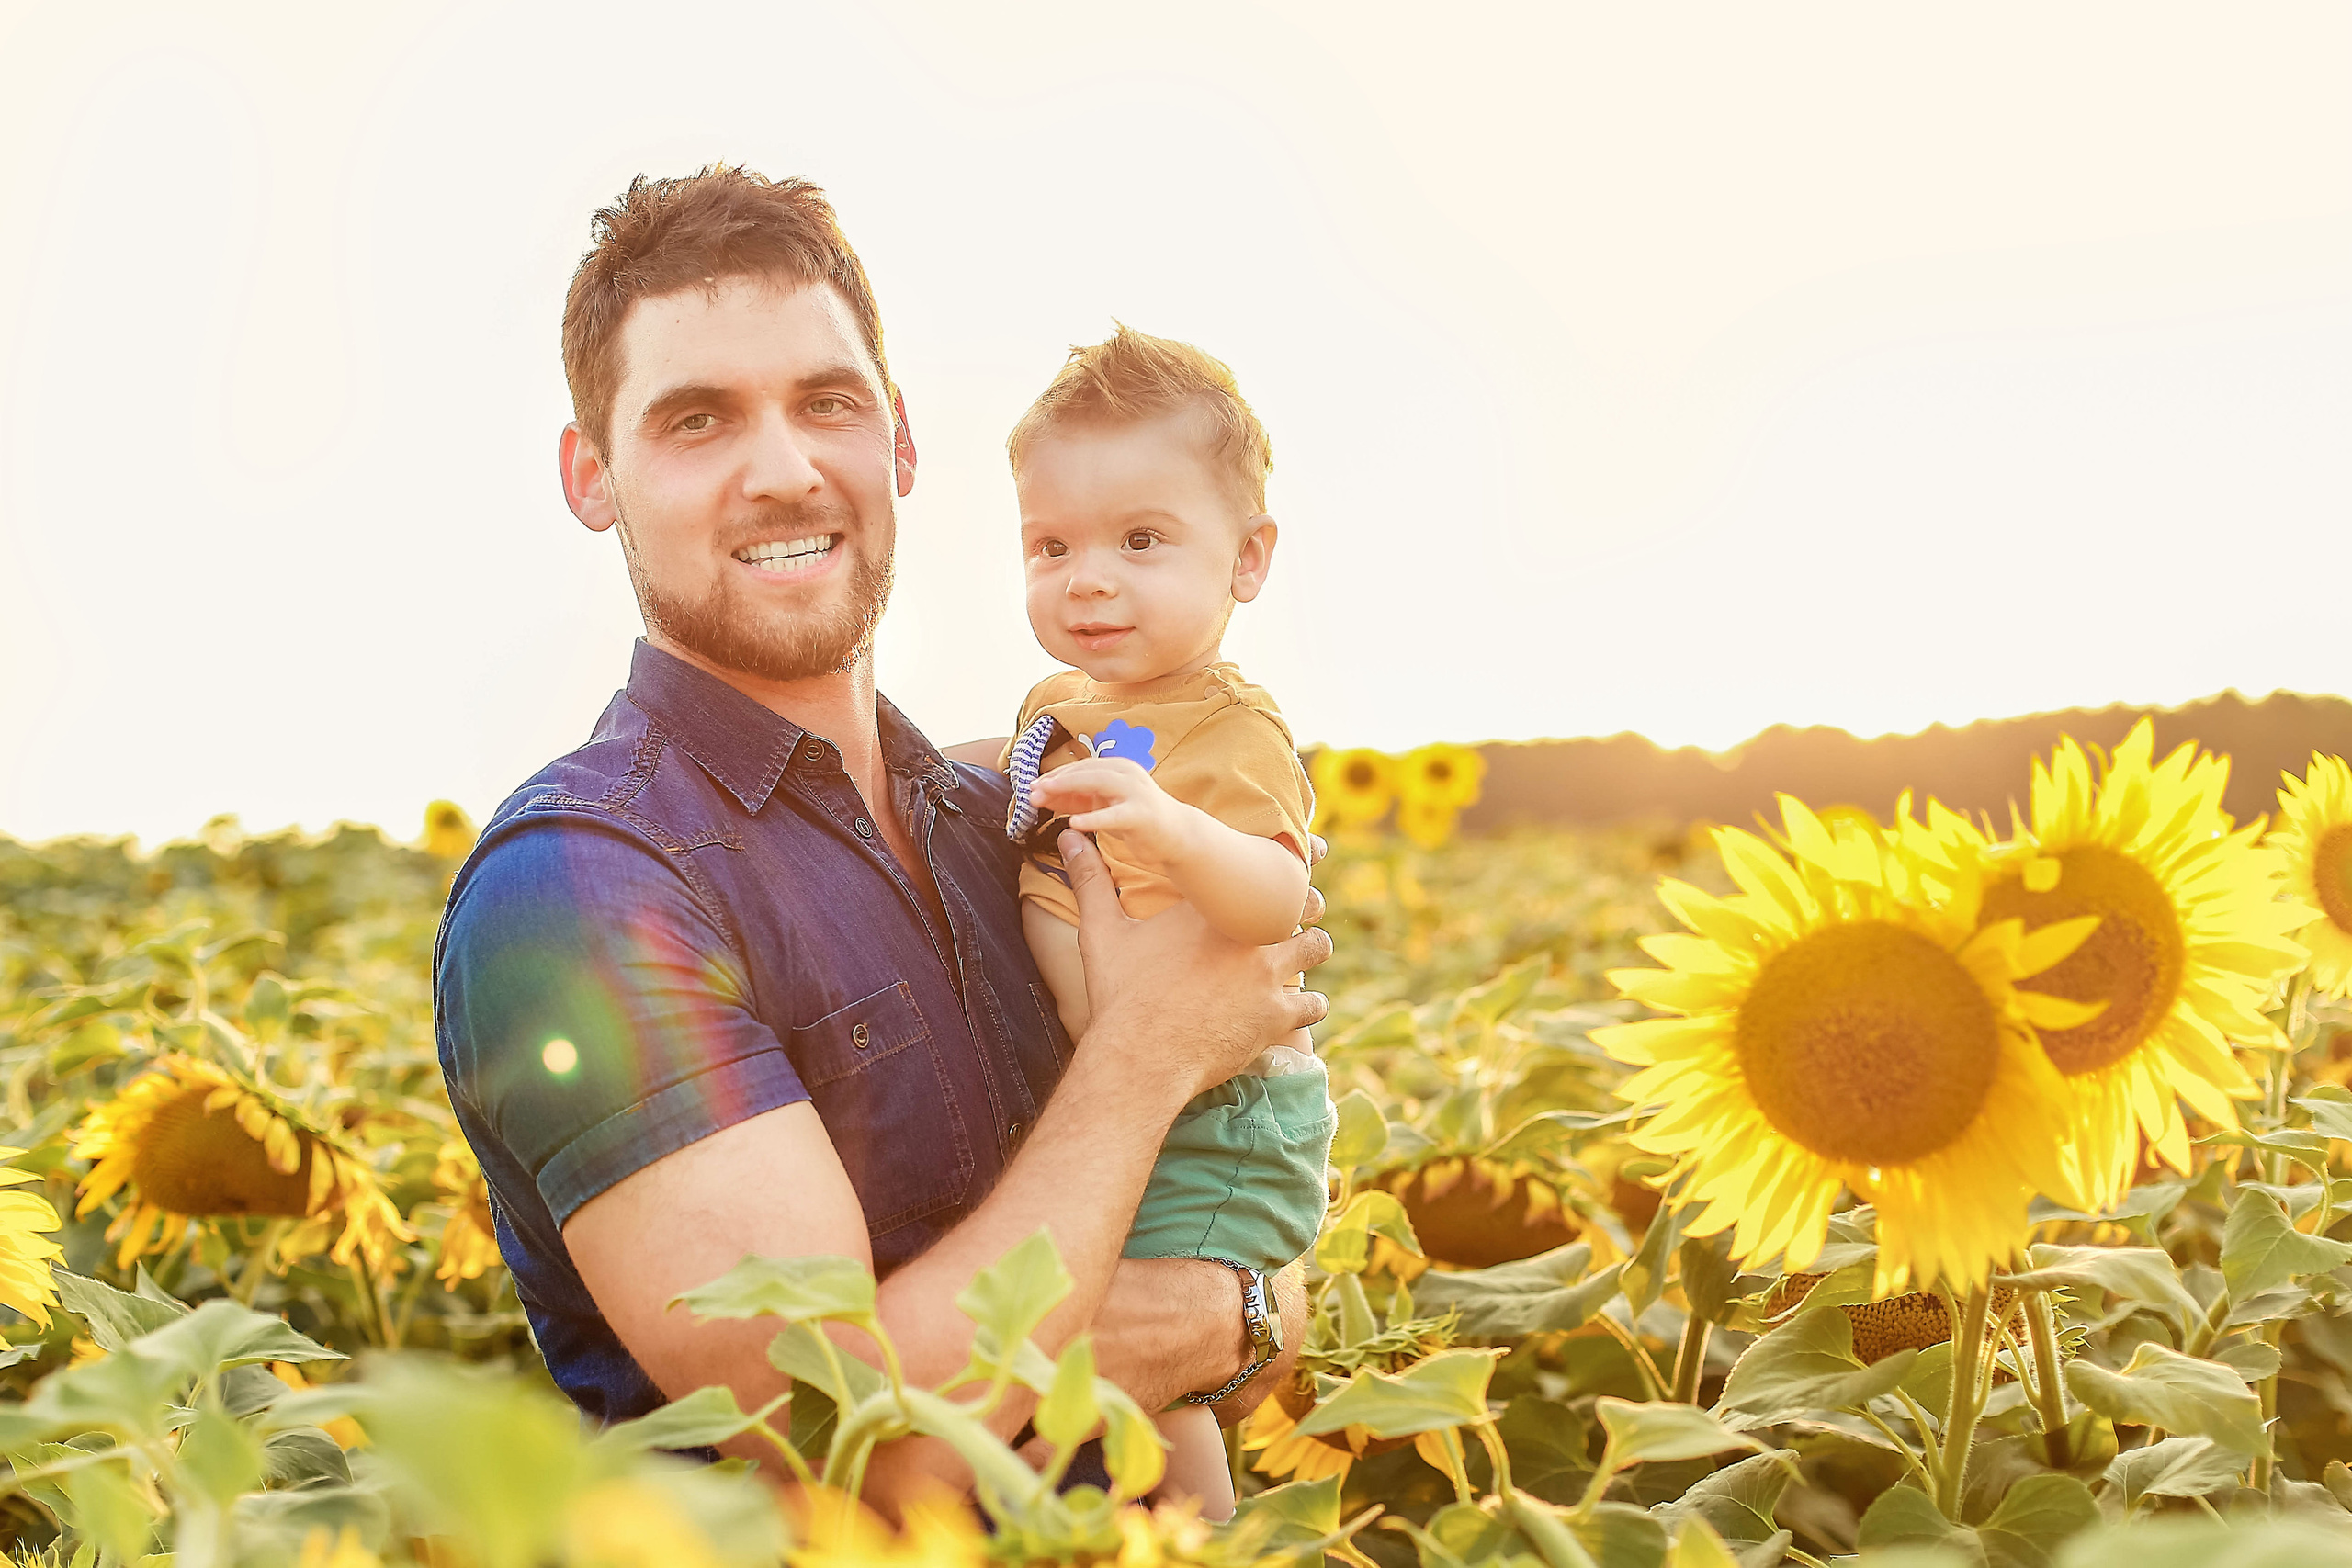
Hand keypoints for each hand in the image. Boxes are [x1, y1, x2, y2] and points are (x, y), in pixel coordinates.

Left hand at [1027, 758, 1192, 868]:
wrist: (1177, 835)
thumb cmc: (1135, 818)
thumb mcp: (1101, 805)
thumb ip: (1075, 799)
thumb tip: (1041, 795)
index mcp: (1115, 768)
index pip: (1079, 768)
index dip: (1054, 776)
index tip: (1031, 787)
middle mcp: (1126, 773)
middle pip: (1085, 770)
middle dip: (1056, 780)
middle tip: (1031, 790)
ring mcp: (1135, 791)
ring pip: (1098, 782)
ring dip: (1069, 787)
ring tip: (1045, 796)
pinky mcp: (1142, 814)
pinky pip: (1114, 815)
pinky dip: (1093, 818)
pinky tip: (1074, 823)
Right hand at [1059, 829, 1330, 1095]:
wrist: (1138, 1057)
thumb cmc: (1120, 994)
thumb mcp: (1102, 933)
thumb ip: (1090, 880)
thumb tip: (1068, 838)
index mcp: (1210, 905)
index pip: (1260, 867)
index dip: (1280, 863)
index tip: (1290, 859)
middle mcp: (1248, 933)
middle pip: (1303, 901)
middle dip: (1302, 905)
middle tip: (1297, 911)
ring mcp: (1267, 974)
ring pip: (1318, 946)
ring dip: (1310, 950)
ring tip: (1300, 954)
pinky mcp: (1277, 1015)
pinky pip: (1314, 1002)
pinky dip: (1309, 1004)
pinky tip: (1298, 1006)